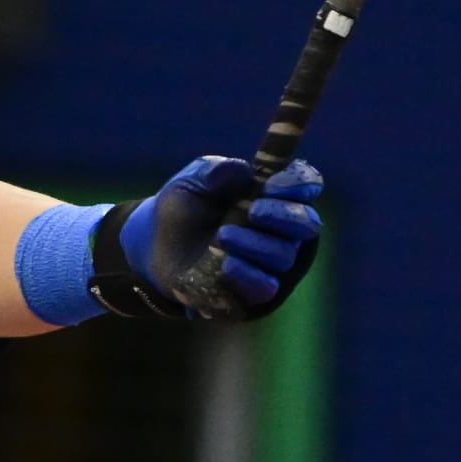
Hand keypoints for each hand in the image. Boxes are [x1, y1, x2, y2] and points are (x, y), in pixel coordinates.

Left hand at [118, 156, 322, 317]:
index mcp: (271, 195)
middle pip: (306, 224)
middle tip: (253, 210)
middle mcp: (279, 229)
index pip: (305, 185)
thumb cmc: (181, 208)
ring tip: (223, 236)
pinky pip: (265, 287)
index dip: (298, 183)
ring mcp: (270, 263)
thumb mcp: (189, 183)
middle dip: (283, 216)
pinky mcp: (253, 291)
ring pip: (284, 256)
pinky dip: (248, 274)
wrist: (154, 246)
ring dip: (256, 244)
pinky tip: (227, 265)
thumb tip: (241, 169)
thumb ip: (213, 171)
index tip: (273, 184)